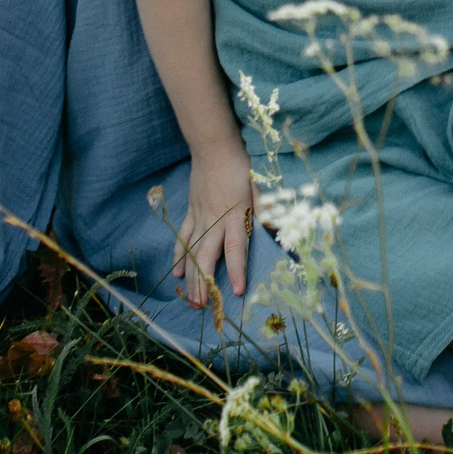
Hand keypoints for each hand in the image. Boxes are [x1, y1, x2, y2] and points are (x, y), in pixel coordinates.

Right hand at [175, 141, 253, 307]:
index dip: (237, 270)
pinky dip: (180, 255)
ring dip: (190, 276)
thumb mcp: (260, 186)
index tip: (236, 291)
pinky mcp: (191, 212)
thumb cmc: (242, 166)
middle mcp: (216, 220)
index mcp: (236, 215)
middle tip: (203, 306)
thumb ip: (266, 209)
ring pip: (192, 251)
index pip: (236, 248)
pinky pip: (184, 237)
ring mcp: (200, 217)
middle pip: (207, 256)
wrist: (214, 147)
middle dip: (204, 283)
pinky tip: (176, 273)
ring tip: (190, 299)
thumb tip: (276, 230)